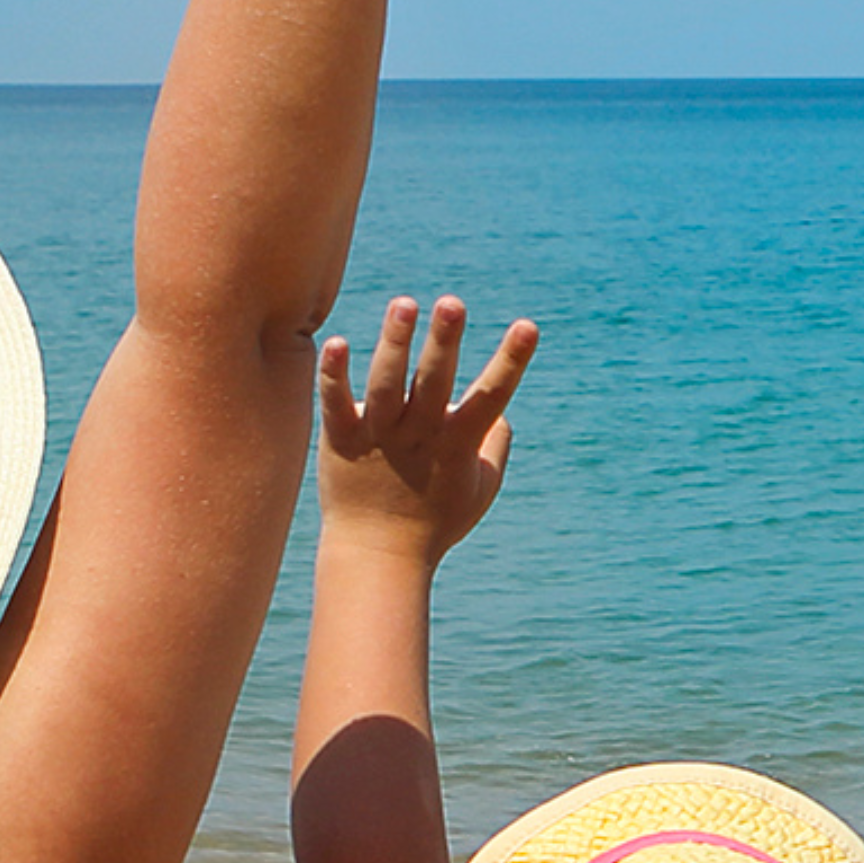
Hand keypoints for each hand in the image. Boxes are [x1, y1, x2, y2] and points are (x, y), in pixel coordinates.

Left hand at [312, 294, 538, 556]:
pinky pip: (336, 405)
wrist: (378, 558)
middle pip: (434, 382)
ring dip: (395, 343)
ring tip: (404, 304)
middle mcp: (419, 435)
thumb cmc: (435, 524)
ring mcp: (379, 437)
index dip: (512, 360)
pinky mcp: (342, 441)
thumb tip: (502, 411)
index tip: (527, 326)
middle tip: (452, 303)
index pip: (492, 396)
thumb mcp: (481, 490)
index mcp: (458, 444)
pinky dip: (336, 375)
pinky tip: (339, 342)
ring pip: (386, 385)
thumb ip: (495, 446)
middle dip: (445, 341)